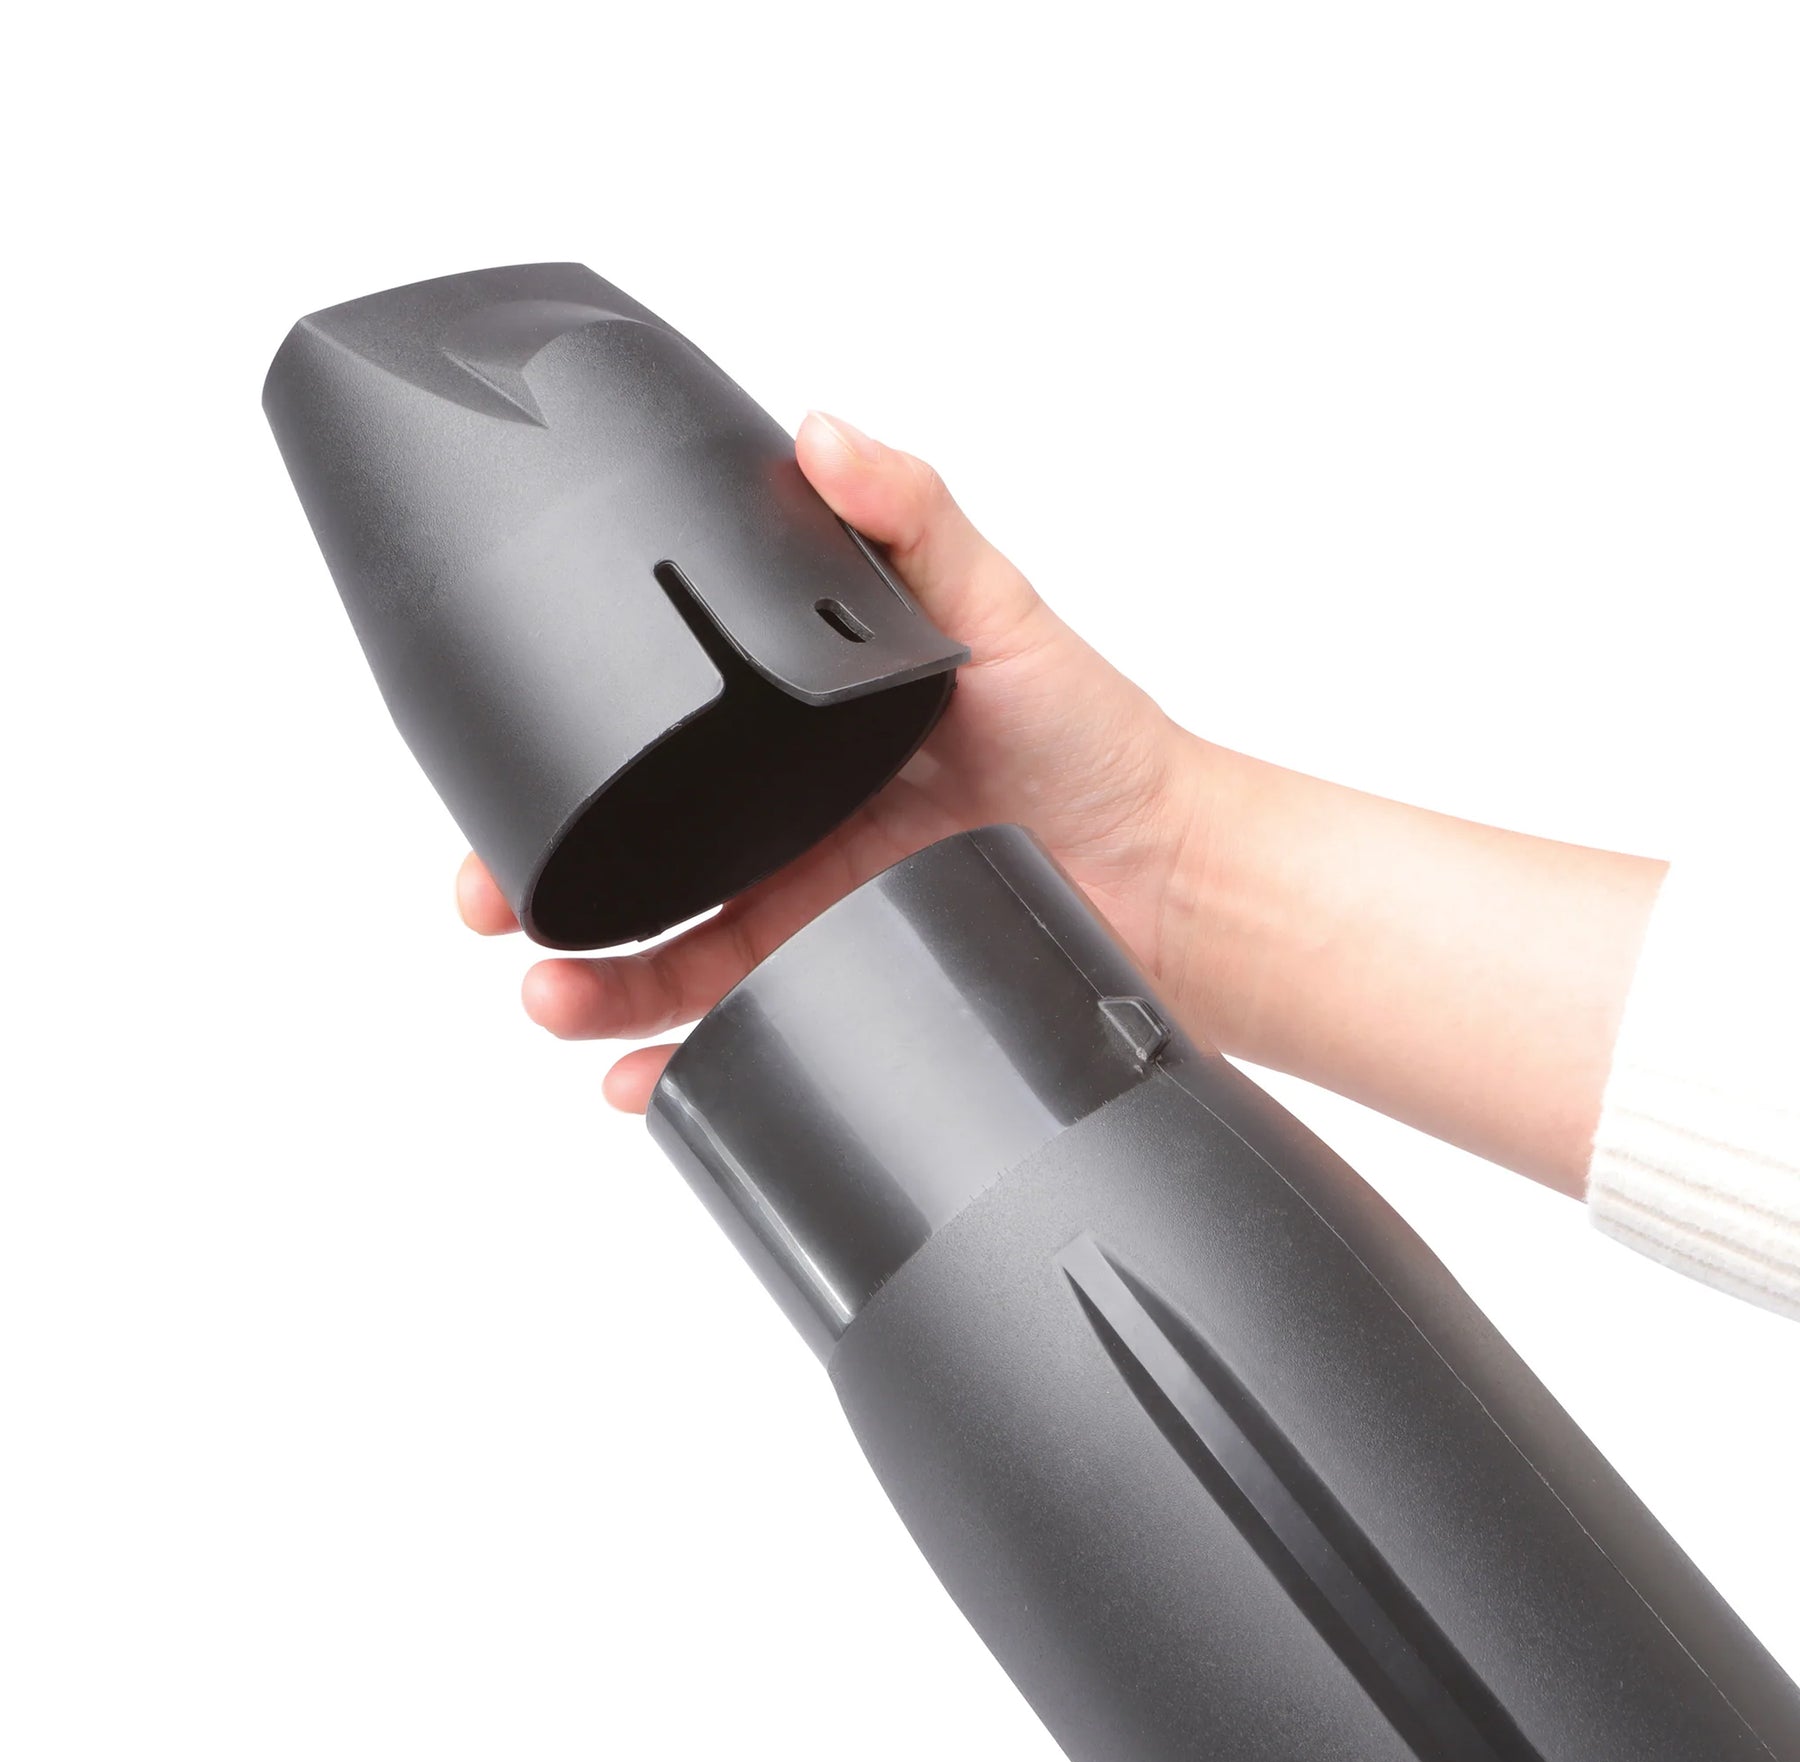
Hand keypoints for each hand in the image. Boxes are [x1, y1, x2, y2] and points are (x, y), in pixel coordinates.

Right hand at [456, 411, 1200, 1111]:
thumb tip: (823, 431)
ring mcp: (806, 921)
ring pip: (660, 965)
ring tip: (552, 1000)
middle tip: (492, 902)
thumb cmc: (1091, 739)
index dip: (558, 763)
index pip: (643, 745)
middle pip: (625, 866)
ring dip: (588, 989)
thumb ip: (908, 518)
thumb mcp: (991, 609)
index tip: (492, 774)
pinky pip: (741, 1037)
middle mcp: (777, 830)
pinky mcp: (845, 994)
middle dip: (538, 890)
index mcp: (786, 737)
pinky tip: (638, 1083)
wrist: (1172, 875)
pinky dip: (676, 1071)